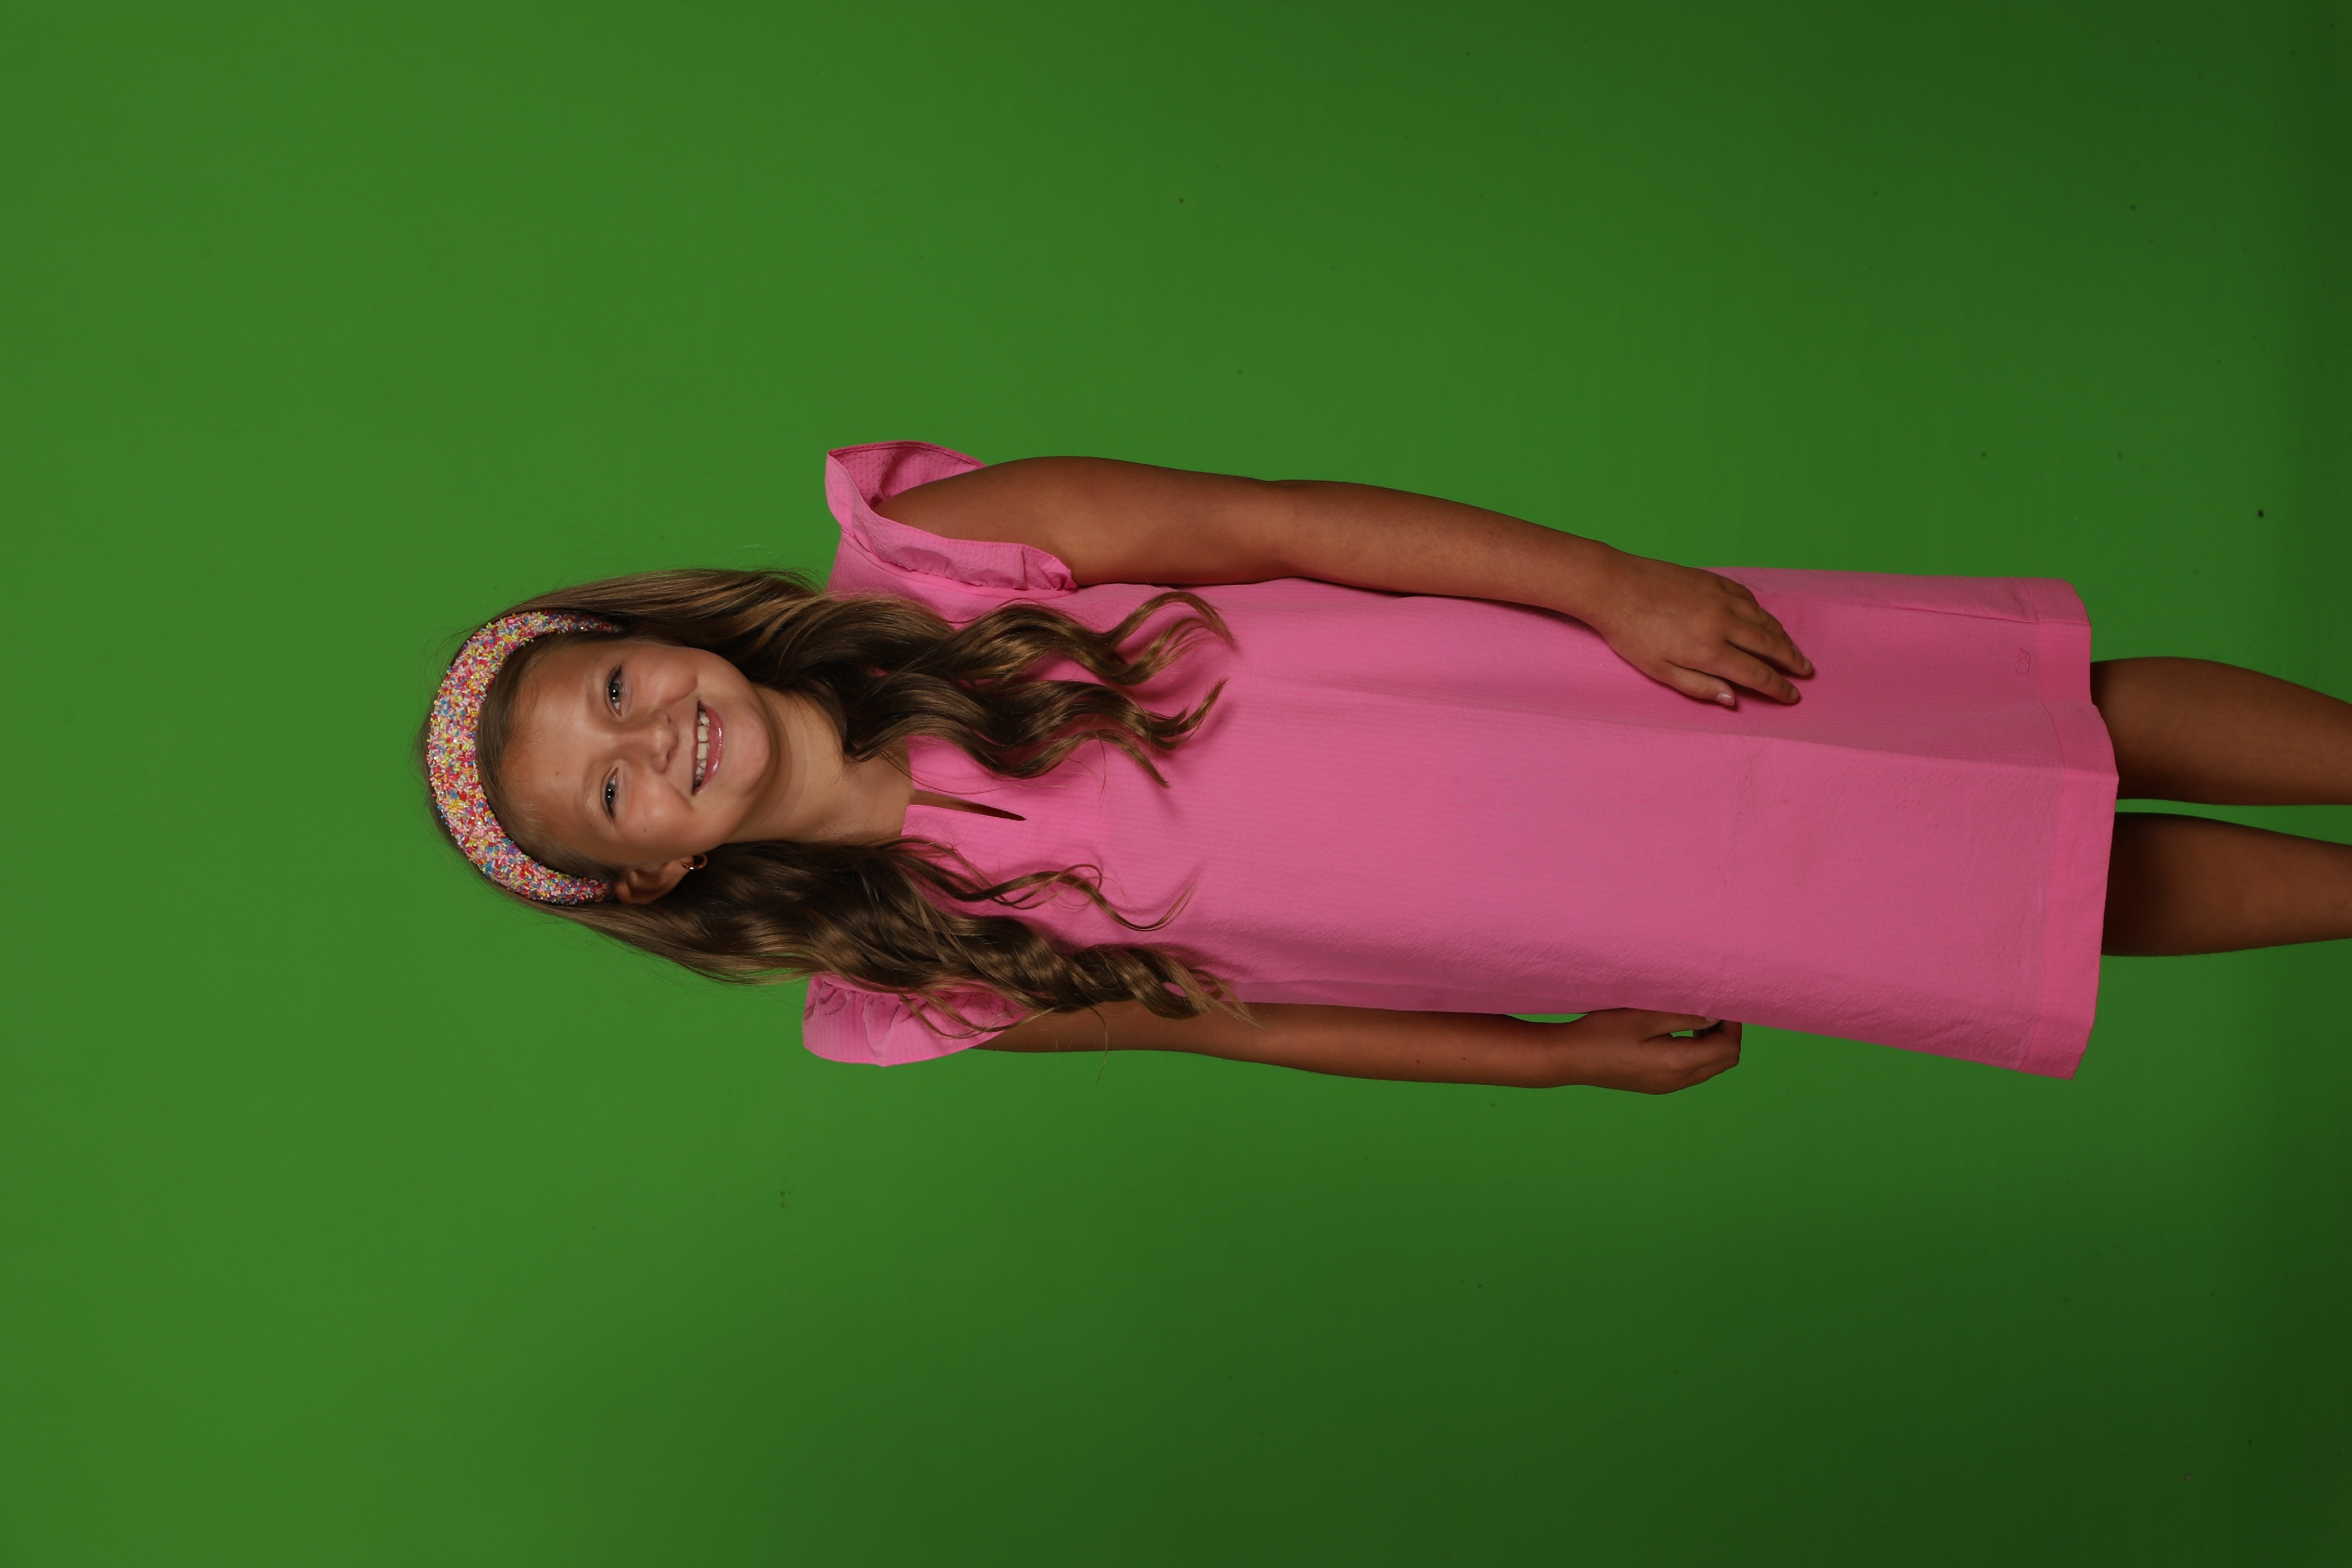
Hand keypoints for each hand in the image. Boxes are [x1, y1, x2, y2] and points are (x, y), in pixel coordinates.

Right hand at [1548, 1009, 1743, 1093]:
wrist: (1569, 1059)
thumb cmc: (1603, 1033)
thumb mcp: (1645, 1017)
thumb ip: (1685, 1016)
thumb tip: (1717, 1015)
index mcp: (1678, 1064)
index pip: (1727, 1048)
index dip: (1732, 1024)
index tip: (1722, 1001)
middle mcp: (1678, 1081)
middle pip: (1724, 1061)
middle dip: (1726, 1034)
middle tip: (1710, 1007)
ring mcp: (1667, 1086)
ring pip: (1709, 1067)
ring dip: (1711, 1043)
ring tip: (1694, 1016)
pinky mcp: (1657, 1085)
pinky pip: (1691, 1071)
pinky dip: (1696, 1051)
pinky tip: (1675, 1032)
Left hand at [1576, 552, 1812, 705]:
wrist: (1615, 586)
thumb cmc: (1631, 634)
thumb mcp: (1659, 671)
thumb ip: (1698, 686)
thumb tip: (1732, 699)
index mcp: (1709, 650)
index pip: (1756, 674)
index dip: (1778, 687)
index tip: (1793, 696)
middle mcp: (1723, 622)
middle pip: (1770, 645)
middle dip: (1791, 661)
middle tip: (1807, 672)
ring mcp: (1722, 598)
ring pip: (1764, 620)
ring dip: (1783, 638)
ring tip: (1794, 651)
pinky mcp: (1716, 581)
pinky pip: (1750, 599)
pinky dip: (1763, 613)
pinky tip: (1766, 621)